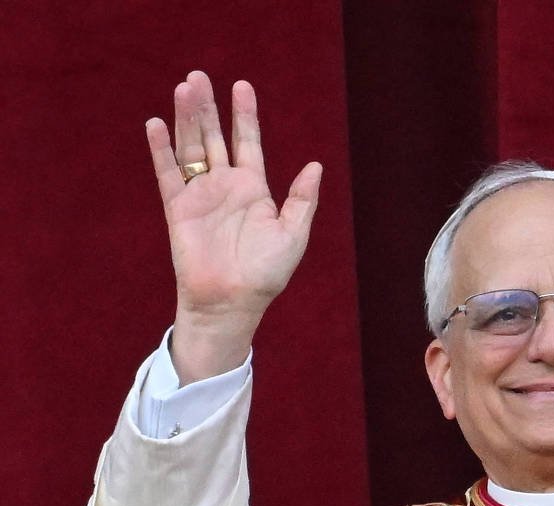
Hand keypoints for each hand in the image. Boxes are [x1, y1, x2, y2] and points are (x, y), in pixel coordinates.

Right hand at [146, 70, 321, 383]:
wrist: (233, 301)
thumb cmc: (266, 273)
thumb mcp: (293, 234)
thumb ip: (302, 199)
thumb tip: (315, 165)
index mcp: (254, 189)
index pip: (248, 142)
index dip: (245, 115)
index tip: (242, 86)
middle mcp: (225, 186)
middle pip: (213, 136)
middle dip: (207, 107)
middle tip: (199, 76)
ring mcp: (200, 195)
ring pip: (190, 147)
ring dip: (186, 118)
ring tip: (184, 88)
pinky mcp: (178, 208)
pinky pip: (168, 173)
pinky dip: (161, 149)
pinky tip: (157, 123)